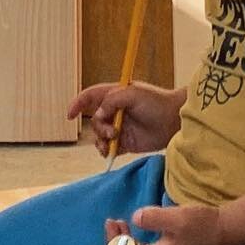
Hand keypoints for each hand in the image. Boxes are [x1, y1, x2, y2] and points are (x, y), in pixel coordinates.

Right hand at [67, 82, 183, 156]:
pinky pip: (108, 148)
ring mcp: (120, 127)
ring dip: (101, 140)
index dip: (77, 104)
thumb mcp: (133, 94)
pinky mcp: (126, 142)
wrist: (174, 121)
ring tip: (114, 141)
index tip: (70, 115)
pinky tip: (112, 151)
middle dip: (99, 127)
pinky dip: (106, 150)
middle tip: (113, 131)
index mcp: (115, 95)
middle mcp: (115, 112)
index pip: (90, 97)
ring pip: (99, 136)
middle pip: (94, 120)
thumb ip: (112, 100)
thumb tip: (98, 114)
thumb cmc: (157, 102)